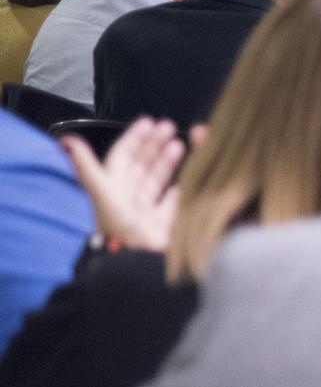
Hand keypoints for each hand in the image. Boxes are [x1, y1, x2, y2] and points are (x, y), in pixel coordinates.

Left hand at [62, 118, 192, 251]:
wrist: (133, 265)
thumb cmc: (115, 229)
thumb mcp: (99, 192)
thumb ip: (86, 166)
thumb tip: (68, 141)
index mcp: (110, 189)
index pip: (122, 156)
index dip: (135, 138)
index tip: (149, 122)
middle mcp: (126, 200)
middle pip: (141, 166)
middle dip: (154, 145)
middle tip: (168, 126)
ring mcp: (144, 214)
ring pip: (156, 182)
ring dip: (167, 162)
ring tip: (179, 144)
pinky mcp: (161, 228)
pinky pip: (172, 207)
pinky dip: (180, 193)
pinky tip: (187, 182)